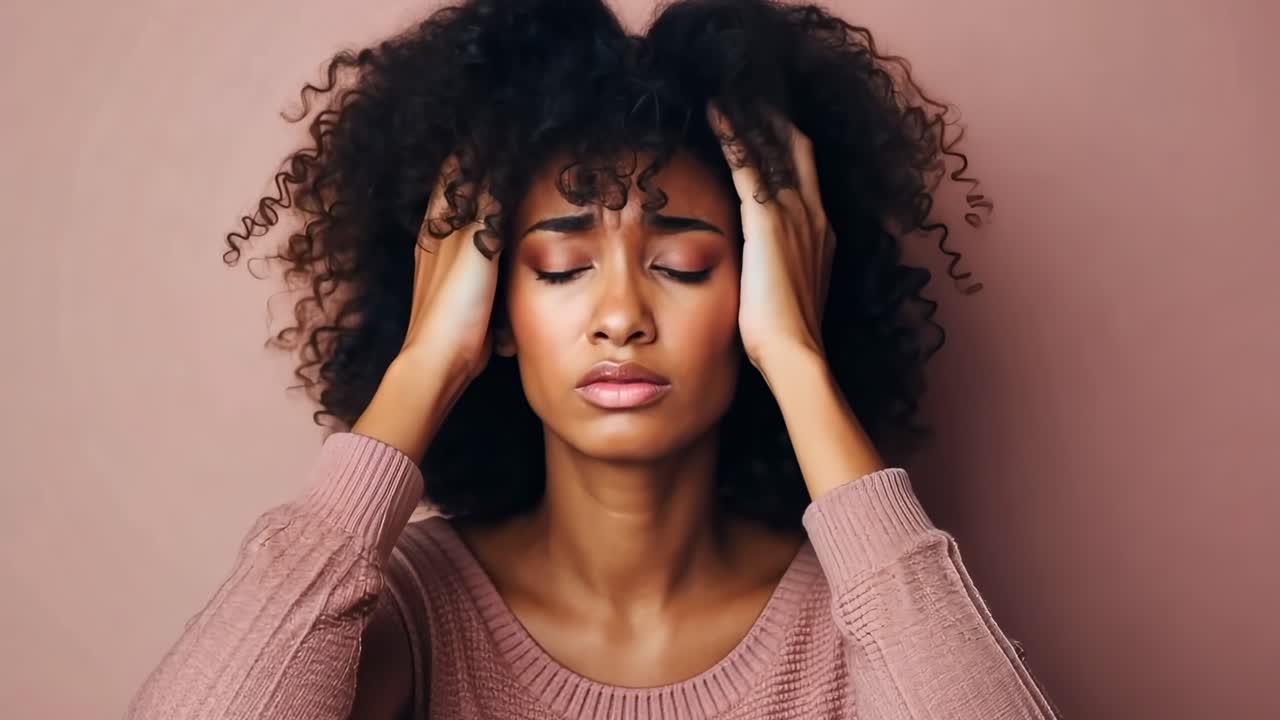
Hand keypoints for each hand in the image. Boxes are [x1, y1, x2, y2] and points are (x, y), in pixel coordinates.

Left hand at [398, 152, 503, 385]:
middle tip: (510, 147)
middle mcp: (438, 239)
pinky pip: (483, 254)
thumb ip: (487, 201)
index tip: (496, 123)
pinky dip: (497, 241)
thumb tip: (495, 153)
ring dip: (490, 204)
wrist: (442, 361)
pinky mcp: (464, 289)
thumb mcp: (476, 243)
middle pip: (461, 191)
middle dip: (483, 169)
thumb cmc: (455, 304)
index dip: (473, 144)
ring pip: (471, 222)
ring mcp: (449, 266)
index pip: (454, 169)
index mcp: (438, 224)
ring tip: (515, 186)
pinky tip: (512, 243)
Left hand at [706, 101, 835, 372]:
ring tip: (726, 95)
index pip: (804, 174)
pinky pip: (749, 163)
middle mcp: (814, 215)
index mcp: (822, 232)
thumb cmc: (785, 336)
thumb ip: (777, 270)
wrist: (795, 352)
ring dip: (750, 118)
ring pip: (774, 148)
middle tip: (748, 95)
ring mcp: (795, 215)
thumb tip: (760, 272)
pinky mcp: (768, 221)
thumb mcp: (787, 293)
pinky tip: (714, 112)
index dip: (787, 146)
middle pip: (798, 148)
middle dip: (774, 120)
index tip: (767, 127)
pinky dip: (732, 134)